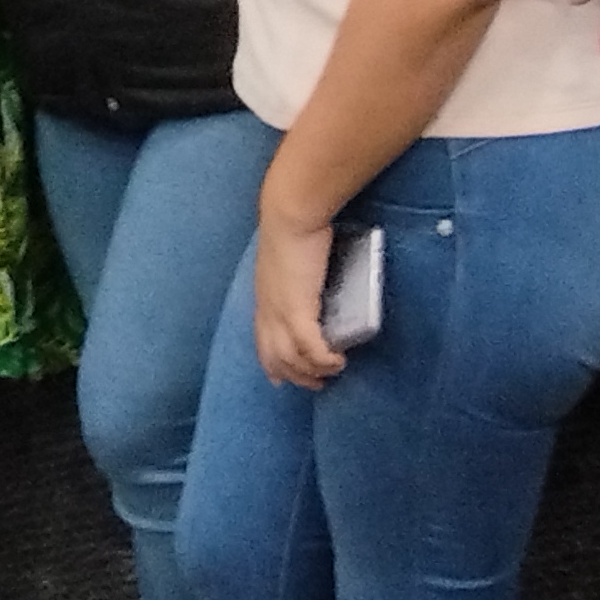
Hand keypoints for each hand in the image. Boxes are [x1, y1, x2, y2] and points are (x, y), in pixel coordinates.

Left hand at [251, 210, 347, 389]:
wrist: (290, 215)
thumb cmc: (292, 225)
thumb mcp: (288, 256)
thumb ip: (296, 271)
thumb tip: (313, 274)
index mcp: (264, 297)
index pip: (262, 339)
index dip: (270, 362)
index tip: (279, 378)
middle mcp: (267, 310)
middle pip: (274, 357)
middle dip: (294, 376)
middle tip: (316, 383)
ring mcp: (280, 312)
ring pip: (291, 359)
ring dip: (312, 371)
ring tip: (332, 371)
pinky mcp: (298, 310)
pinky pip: (310, 349)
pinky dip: (324, 360)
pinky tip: (337, 361)